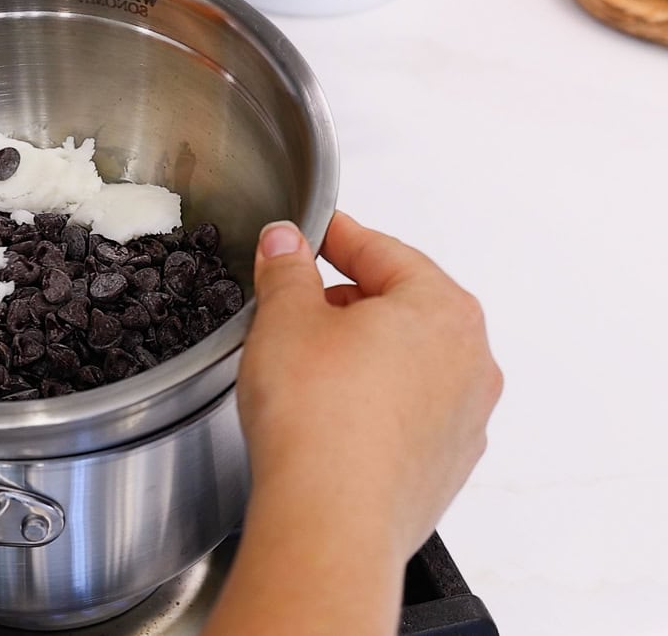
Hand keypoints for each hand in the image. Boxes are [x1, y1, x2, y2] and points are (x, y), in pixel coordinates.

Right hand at [204, 212, 501, 634]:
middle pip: (403, 308)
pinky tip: (331, 417)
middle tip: (297, 306)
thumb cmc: (318, 420)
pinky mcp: (444, 468)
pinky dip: (373, 406)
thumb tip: (287, 244)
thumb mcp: (284, 319)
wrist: (330, 522)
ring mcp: (464, 421)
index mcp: (442, 309)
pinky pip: (407, 417)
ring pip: (408, 365)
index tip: (314, 233)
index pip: (383, 251)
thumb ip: (287, 269)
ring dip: (364, 357)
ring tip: (309, 368)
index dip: (338, 237)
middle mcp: (471, 363)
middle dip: (349, 302)